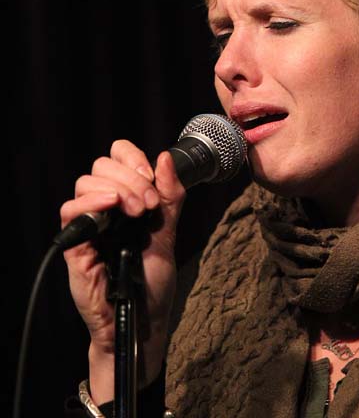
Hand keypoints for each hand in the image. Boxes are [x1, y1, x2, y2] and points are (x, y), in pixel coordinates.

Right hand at [60, 141, 184, 403]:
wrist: (144, 319)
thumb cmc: (153, 280)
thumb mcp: (168, 232)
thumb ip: (169, 196)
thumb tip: (166, 157)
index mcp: (126, 199)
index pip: (116, 157)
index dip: (131, 158)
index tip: (151, 177)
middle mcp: (104, 207)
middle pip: (101, 166)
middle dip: (130, 179)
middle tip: (148, 205)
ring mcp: (88, 225)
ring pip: (86, 183)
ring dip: (116, 189)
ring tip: (135, 213)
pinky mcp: (74, 244)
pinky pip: (70, 211)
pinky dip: (91, 203)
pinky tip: (110, 208)